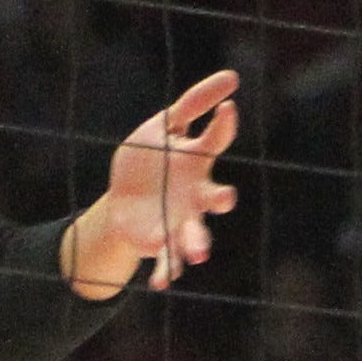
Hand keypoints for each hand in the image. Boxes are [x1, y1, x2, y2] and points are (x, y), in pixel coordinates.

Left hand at [75, 71, 242, 293]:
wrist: (128, 196)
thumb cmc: (153, 156)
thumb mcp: (167, 124)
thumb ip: (195, 103)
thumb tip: (233, 77)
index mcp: (196, 159)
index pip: (214, 140)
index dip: (222, 125)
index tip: (227, 109)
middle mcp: (195, 192)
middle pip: (212, 196)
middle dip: (219, 199)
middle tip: (225, 199)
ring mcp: (180, 218)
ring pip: (194, 233)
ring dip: (197, 243)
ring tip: (198, 253)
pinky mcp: (160, 240)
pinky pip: (165, 259)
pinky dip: (165, 272)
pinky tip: (161, 284)